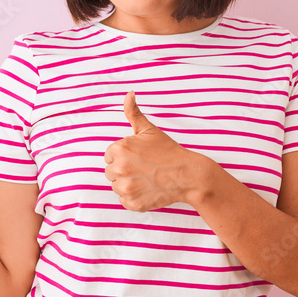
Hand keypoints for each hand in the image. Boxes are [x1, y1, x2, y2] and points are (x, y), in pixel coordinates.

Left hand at [103, 91, 202, 211]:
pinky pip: (125, 201)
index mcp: (119, 149)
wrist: (188, 175)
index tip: (139, 158)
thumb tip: (128, 93)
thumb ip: (133, 112)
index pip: (109, 156)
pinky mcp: (132, 203)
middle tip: (144, 168)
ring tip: (147, 179)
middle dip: (125, 171)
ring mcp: (126, 188)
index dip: (124, 157)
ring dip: (129, 185)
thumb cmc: (168, 151)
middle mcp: (119, 169)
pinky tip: (148, 189)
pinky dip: (135, 198)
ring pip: (117, 187)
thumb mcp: (149, 129)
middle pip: (111, 172)